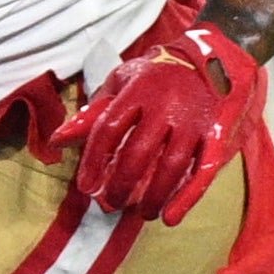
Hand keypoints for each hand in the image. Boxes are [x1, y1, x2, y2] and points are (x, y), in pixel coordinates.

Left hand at [68, 11, 253, 223]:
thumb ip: (93, 113)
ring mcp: (194, 122)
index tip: (86, 187)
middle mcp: (165, 107)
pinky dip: (187, 198)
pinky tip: (171, 218)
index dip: (93, 161)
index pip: (108, 130)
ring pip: (170, 167)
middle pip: (137, 153)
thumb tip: (58, 140)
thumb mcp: (122, 82)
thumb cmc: (157, 73)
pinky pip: (203, 171)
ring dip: (153, 196)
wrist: (211, 55)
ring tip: (141, 213)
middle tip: (111, 203)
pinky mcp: (216, 135)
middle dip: (120, 184)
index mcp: (137, 92)